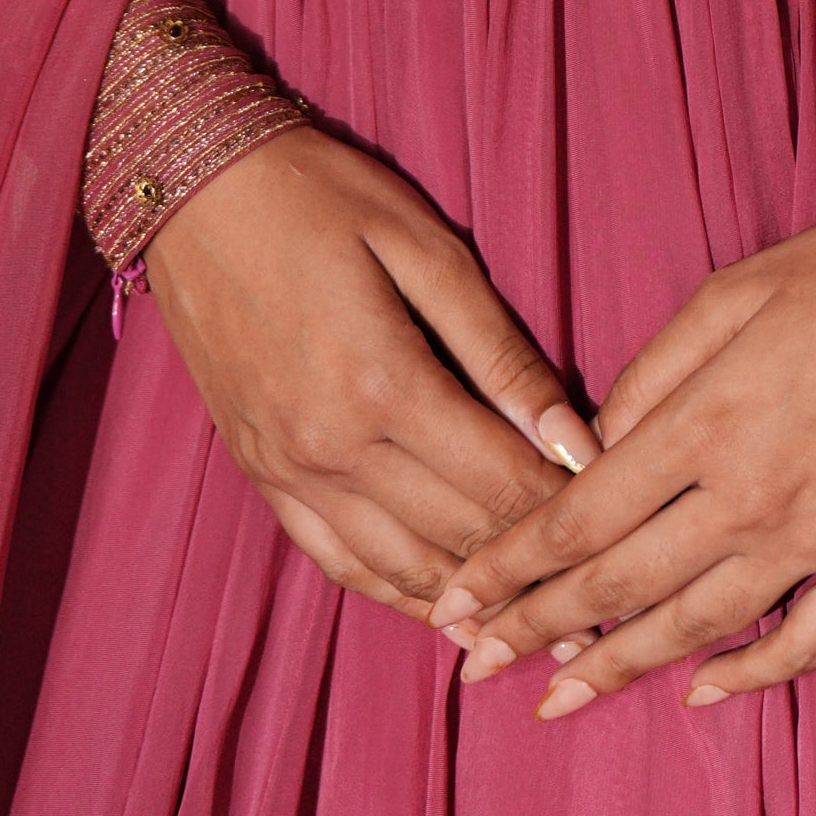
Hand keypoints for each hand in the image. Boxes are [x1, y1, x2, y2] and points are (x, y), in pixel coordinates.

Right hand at [144, 121, 596, 619]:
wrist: (194, 191)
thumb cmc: (322, 197)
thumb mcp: (426, 249)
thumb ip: (501, 353)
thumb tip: (572, 439)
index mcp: (384, 385)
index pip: (501, 482)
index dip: (567, 512)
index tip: (620, 528)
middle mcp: (333, 448)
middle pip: (459, 536)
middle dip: (534, 569)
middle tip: (598, 601)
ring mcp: (289, 471)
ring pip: (400, 568)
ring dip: (472, 601)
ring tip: (536, 624)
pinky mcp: (261, 476)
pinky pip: (337, 562)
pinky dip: (398, 593)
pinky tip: (444, 612)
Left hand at [428, 178, 815, 711]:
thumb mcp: (738, 287)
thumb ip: (655, 370)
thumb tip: (594, 442)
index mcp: (706, 420)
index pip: (579, 516)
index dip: (509, 566)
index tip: (454, 601)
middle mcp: (751, 495)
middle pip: (619, 584)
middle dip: (535, 631)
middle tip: (473, 670)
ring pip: (696, 628)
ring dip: (617, 670)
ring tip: (557, 701)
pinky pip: (805, 644)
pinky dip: (749, 677)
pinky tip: (702, 692)